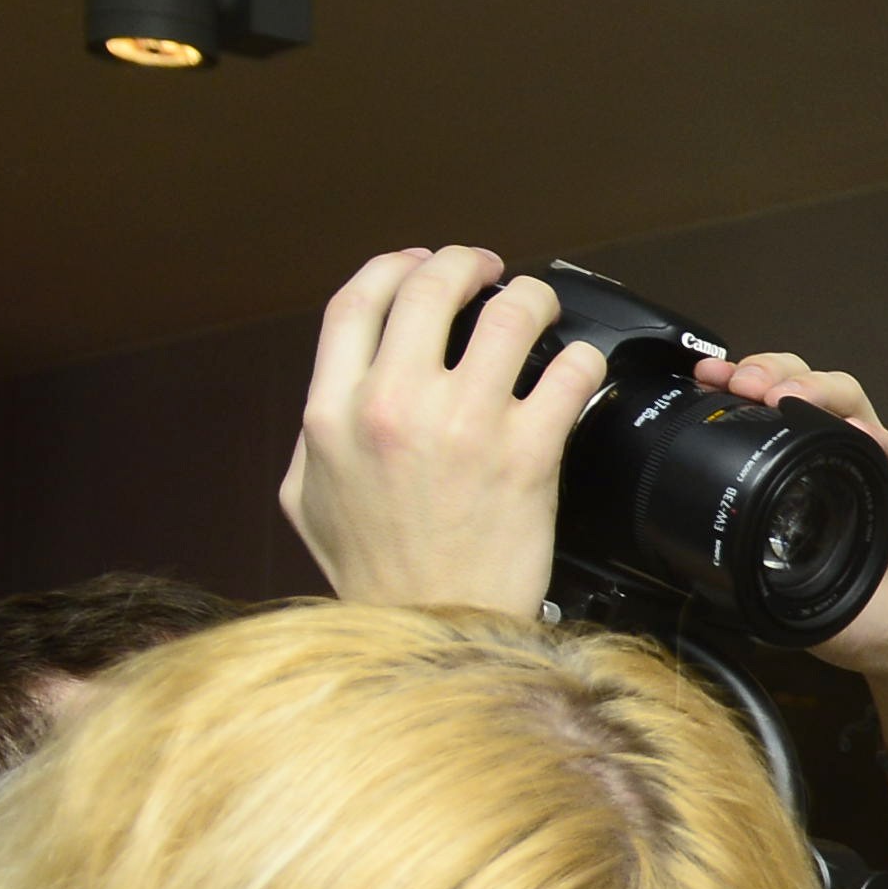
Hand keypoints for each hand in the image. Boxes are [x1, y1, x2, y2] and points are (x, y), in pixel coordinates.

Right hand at [281, 246, 597, 616]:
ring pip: (509, 316)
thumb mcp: (306, 495)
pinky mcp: (528, 453)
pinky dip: (581, 359)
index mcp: (332, 410)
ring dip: (532, 298)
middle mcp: (392, 404)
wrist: (431, 626)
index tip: (420, 263)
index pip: (356, 301)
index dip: (393, 267)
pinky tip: (580, 366)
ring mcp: (464, 423)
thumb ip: (316, 432)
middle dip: (465, 264)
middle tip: (490, 270)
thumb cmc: (374, 571)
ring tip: (540, 306)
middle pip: (429, 289)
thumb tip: (338, 390)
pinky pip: (568, 374)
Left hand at [710, 351, 887, 691]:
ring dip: (817, 388)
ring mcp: (886, 474)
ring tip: (790, 396)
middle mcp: (845, 465)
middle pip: (810, 389)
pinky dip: (879, 440)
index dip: (741, 388)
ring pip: (852, 403)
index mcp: (807, 481)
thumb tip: (699, 547)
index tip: (709, 379)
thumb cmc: (869, 619)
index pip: (772, 415)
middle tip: (744, 383)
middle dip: (772, 370)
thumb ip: (755, 565)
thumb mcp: (791, 595)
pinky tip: (858, 433)